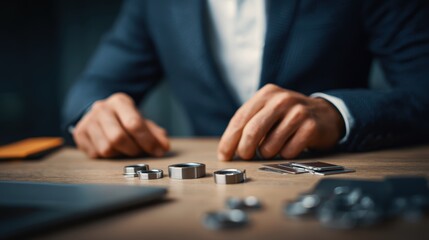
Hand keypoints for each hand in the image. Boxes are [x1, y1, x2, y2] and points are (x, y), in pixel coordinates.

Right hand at [73, 93, 169, 157]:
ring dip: (120, 154)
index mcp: (120, 102)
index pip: (134, 123)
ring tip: (125, 148)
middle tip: (139, 151)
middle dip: (133, 149)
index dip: (148, 141)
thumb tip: (164, 147)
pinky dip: (108, 156)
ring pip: (106, 148)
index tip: (158, 151)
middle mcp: (101, 108)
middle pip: (118, 137)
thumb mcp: (141, 120)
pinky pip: (96, 154)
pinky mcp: (80, 134)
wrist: (99, 113)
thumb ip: (154, 133)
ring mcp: (88, 121)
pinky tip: (112, 148)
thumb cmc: (124, 119)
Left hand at [218, 84, 344, 160]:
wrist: (325, 114)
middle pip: (252, 131)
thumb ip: (248, 124)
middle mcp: (281, 99)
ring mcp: (297, 112)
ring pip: (270, 145)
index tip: (224, 156)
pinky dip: (285, 155)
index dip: (228, 140)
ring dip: (267, 153)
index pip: (240, 119)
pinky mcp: (311, 126)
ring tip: (274, 147)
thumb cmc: (289, 116)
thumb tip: (227, 150)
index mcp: (266, 94)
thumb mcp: (268, 111)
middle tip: (246, 157)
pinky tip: (290, 146)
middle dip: (244, 150)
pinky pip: (288, 152)